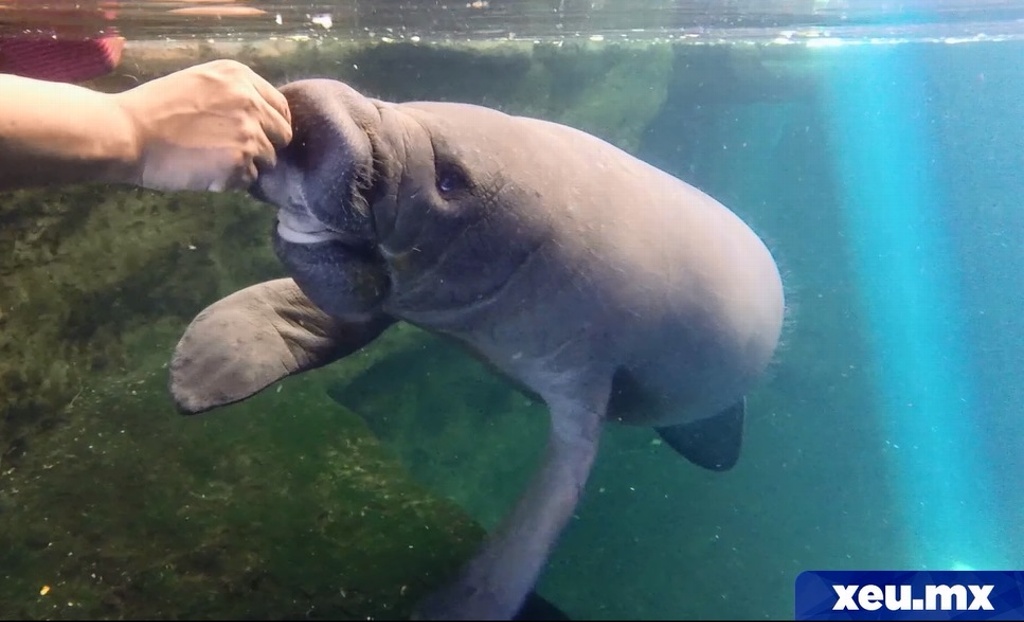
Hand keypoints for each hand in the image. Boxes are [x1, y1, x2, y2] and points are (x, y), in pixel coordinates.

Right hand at [113, 59, 291, 191]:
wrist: (128, 133)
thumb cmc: (155, 108)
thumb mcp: (199, 82)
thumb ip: (234, 93)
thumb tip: (261, 115)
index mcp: (240, 77)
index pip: (280, 106)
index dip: (272, 124)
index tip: (261, 134)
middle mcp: (251, 103)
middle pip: (282, 135)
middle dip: (266, 145)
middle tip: (237, 151)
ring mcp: (248, 135)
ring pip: (269, 160)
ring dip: (248, 164)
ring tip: (214, 160)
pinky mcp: (239, 164)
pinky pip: (250, 179)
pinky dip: (233, 180)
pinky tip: (207, 171)